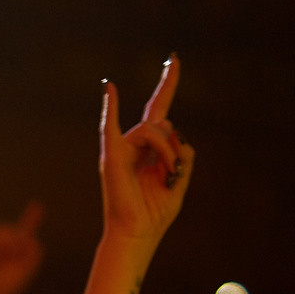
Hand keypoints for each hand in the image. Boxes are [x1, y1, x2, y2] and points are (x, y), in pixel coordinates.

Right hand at [0, 200, 43, 293]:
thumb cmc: (10, 286)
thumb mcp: (30, 267)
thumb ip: (34, 248)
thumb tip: (23, 235)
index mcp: (19, 252)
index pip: (27, 232)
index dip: (32, 219)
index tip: (38, 206)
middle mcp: (7, 246)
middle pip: (17, 230)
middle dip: (17, 241)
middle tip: (12, 257)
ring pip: (2, 230)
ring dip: (5, 240)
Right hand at [99, 56, 192, 248]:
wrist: (136, 234)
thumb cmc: (154, 214)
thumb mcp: (180, 180)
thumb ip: (184, 154)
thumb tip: (177, 134)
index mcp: (151, 150)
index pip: (160, 110)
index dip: (167, 84)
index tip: (174, 60)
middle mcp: (135, 145)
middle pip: (161, 121)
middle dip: (170, 118)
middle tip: (173, 113)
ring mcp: (122, 149)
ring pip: (153, 130)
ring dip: (167, 151)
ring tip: (168, 174)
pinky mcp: (112, 157)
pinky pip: (110, 128)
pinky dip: (110, 108)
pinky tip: (111, 88)